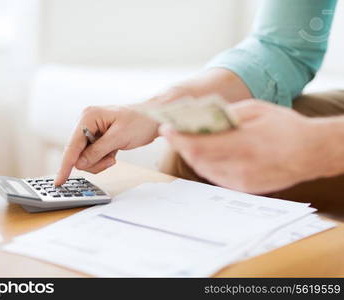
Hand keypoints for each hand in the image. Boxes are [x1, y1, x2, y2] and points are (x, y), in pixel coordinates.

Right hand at [55, 105, 158, 185]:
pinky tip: (113, 154)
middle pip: (78, 153)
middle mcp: (86, 123)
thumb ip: (98, 151)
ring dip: (99, 162)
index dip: (66, 164)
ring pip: (85, 158)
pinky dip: (102, 160)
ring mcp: (92, 131)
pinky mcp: (98, 139)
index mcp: (88, 117)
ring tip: (114, 156)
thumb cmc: (141, 121)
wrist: (156, 118)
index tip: (59, 180)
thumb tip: (80, 163)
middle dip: (93, 162)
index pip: (72, 145)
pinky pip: (93, 156)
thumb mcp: (119, 137)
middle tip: (110, 160)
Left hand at [160, 99, 329, 193]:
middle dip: (182, 146)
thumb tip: (201, 116)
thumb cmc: (286, 127)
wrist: (312, 152)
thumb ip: (227, 114)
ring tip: (187, 142)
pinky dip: (207, 165)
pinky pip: (216, 177)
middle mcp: (241, 167)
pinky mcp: (245, 188)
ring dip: (192, 156)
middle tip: (174, 134)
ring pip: (204, 170)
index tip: (166, 129)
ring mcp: (243, 181)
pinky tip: (206, 154)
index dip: (178, 138)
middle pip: (198, 160)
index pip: (199, 145)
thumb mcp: (256, 110)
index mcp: (244, 144)